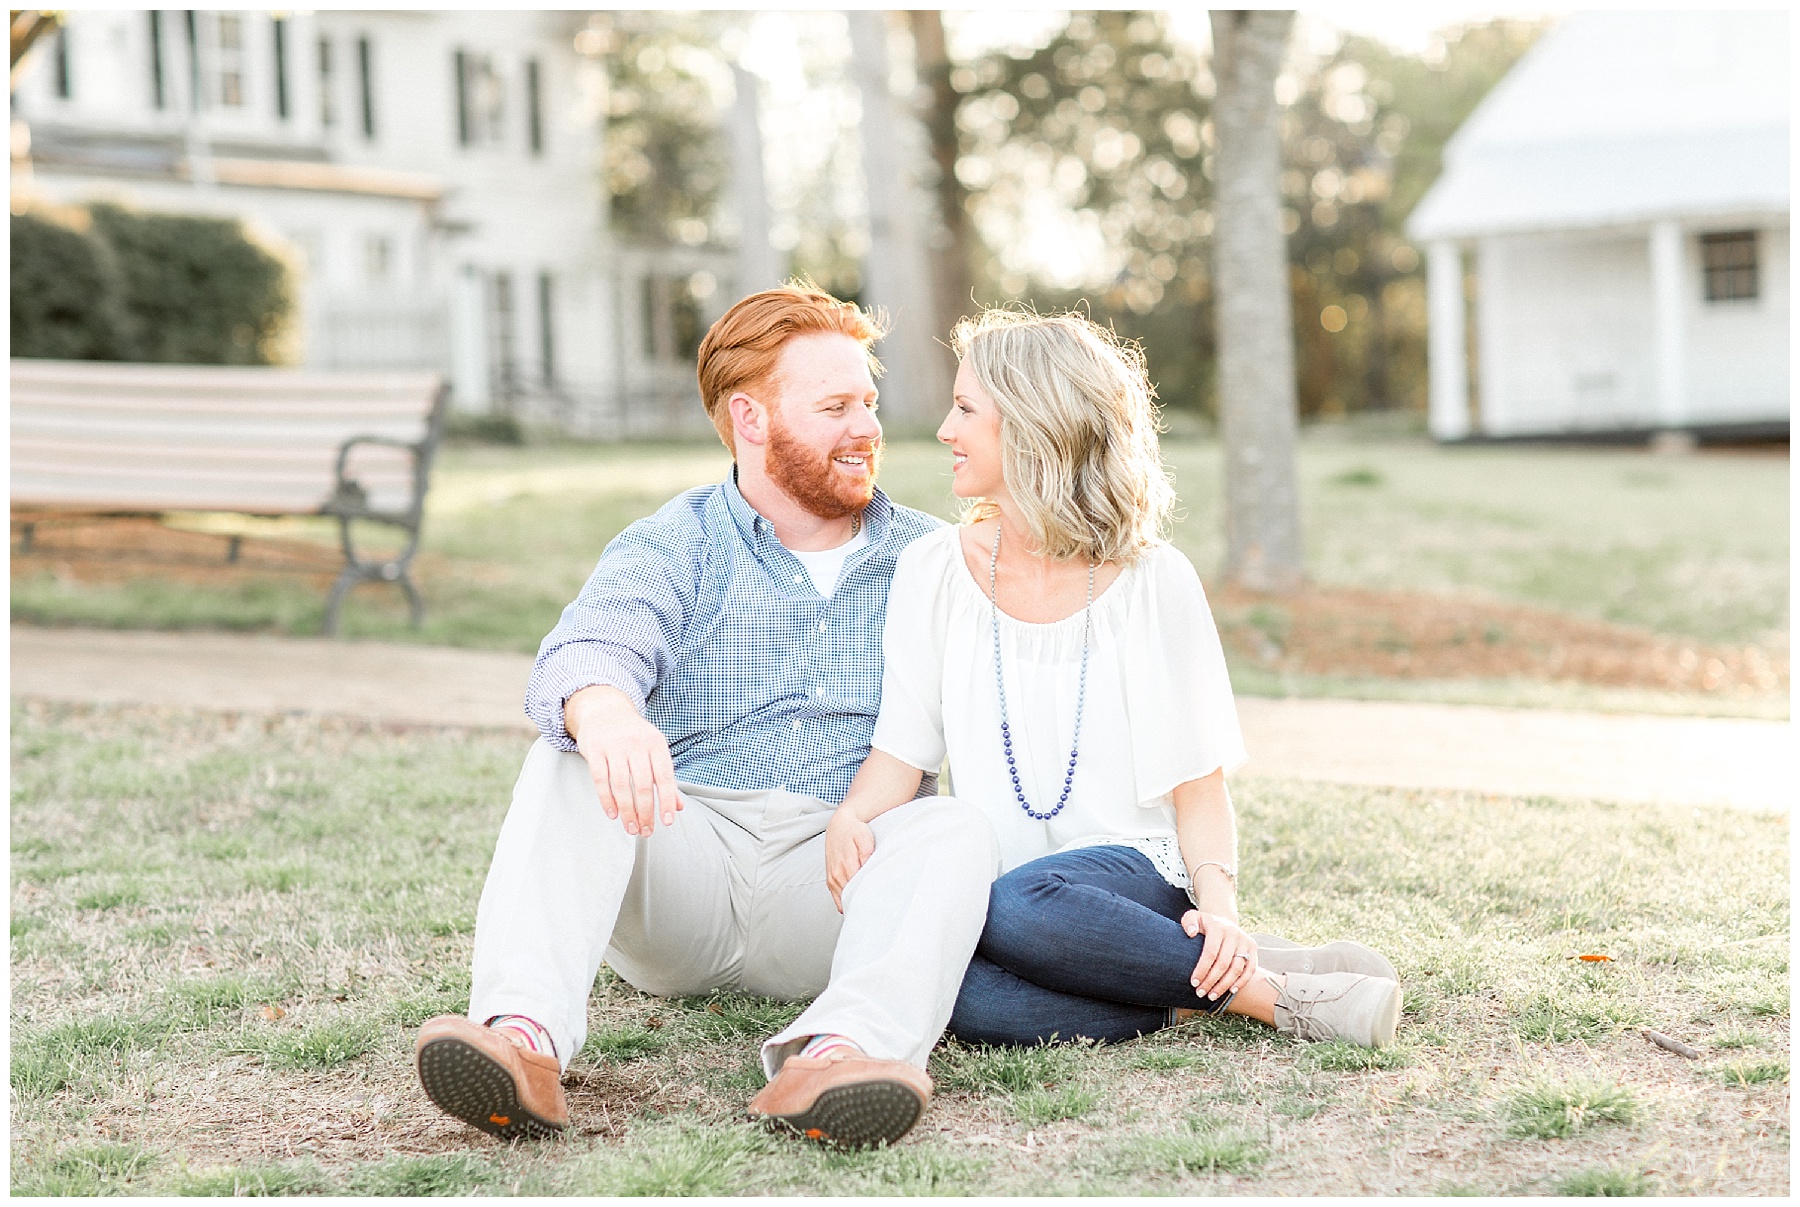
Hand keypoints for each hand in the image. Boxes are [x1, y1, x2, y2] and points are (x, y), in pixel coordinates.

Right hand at [566, 686, 680, 836]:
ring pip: (622, 785)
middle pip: (643, 785)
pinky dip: (607, 799)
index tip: (667, 821)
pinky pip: (601, 779)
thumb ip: (665, 777)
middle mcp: (636, 743)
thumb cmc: (633, 734)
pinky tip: (612, 813)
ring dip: (627, 811)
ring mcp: (614, 745)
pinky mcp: (595, 749)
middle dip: (645, 812)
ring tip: (631, 827)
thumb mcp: (653, 749)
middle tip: (645, 831)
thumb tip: (678, 806)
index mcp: (656, 743)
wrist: (605, 710)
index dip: (667, 801)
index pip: (665, 777)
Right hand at [824, 809, 875, 912]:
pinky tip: (855, 899)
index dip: (869, 897)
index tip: (878, 900)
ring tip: (867, 902)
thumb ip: (866, 855)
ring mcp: (832, 879)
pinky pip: (837, 898)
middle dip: (862, 902)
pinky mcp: (830, 881)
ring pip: (843, 901)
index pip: (858, 891)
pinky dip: (846, 901)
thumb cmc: (854, 831)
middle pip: (850, 898)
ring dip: (853, 902)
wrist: (838, 825)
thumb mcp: (865, 838)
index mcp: (847, 866)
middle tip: (876, 904)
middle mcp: (837, 875)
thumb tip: (868, 871)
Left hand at [1182, 910, 1257, 1001]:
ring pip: (1237, 968)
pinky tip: (1231, 991)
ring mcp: (1245, 941)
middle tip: (1200, 993)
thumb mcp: (1193, 917)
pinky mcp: (1253, 947)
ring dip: (1224, 985)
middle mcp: (1233, 933)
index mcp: (1217, 926)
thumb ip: (1188, 922)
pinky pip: (1250, 968)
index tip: (1193, 982)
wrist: (1222, 921)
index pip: (1210, 952)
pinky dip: (1242, 981)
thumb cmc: (1203, 924)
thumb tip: (1191, 933)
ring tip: (1212, 995)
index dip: (1202, 969)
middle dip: (1211, 981)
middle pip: (1223, 963)